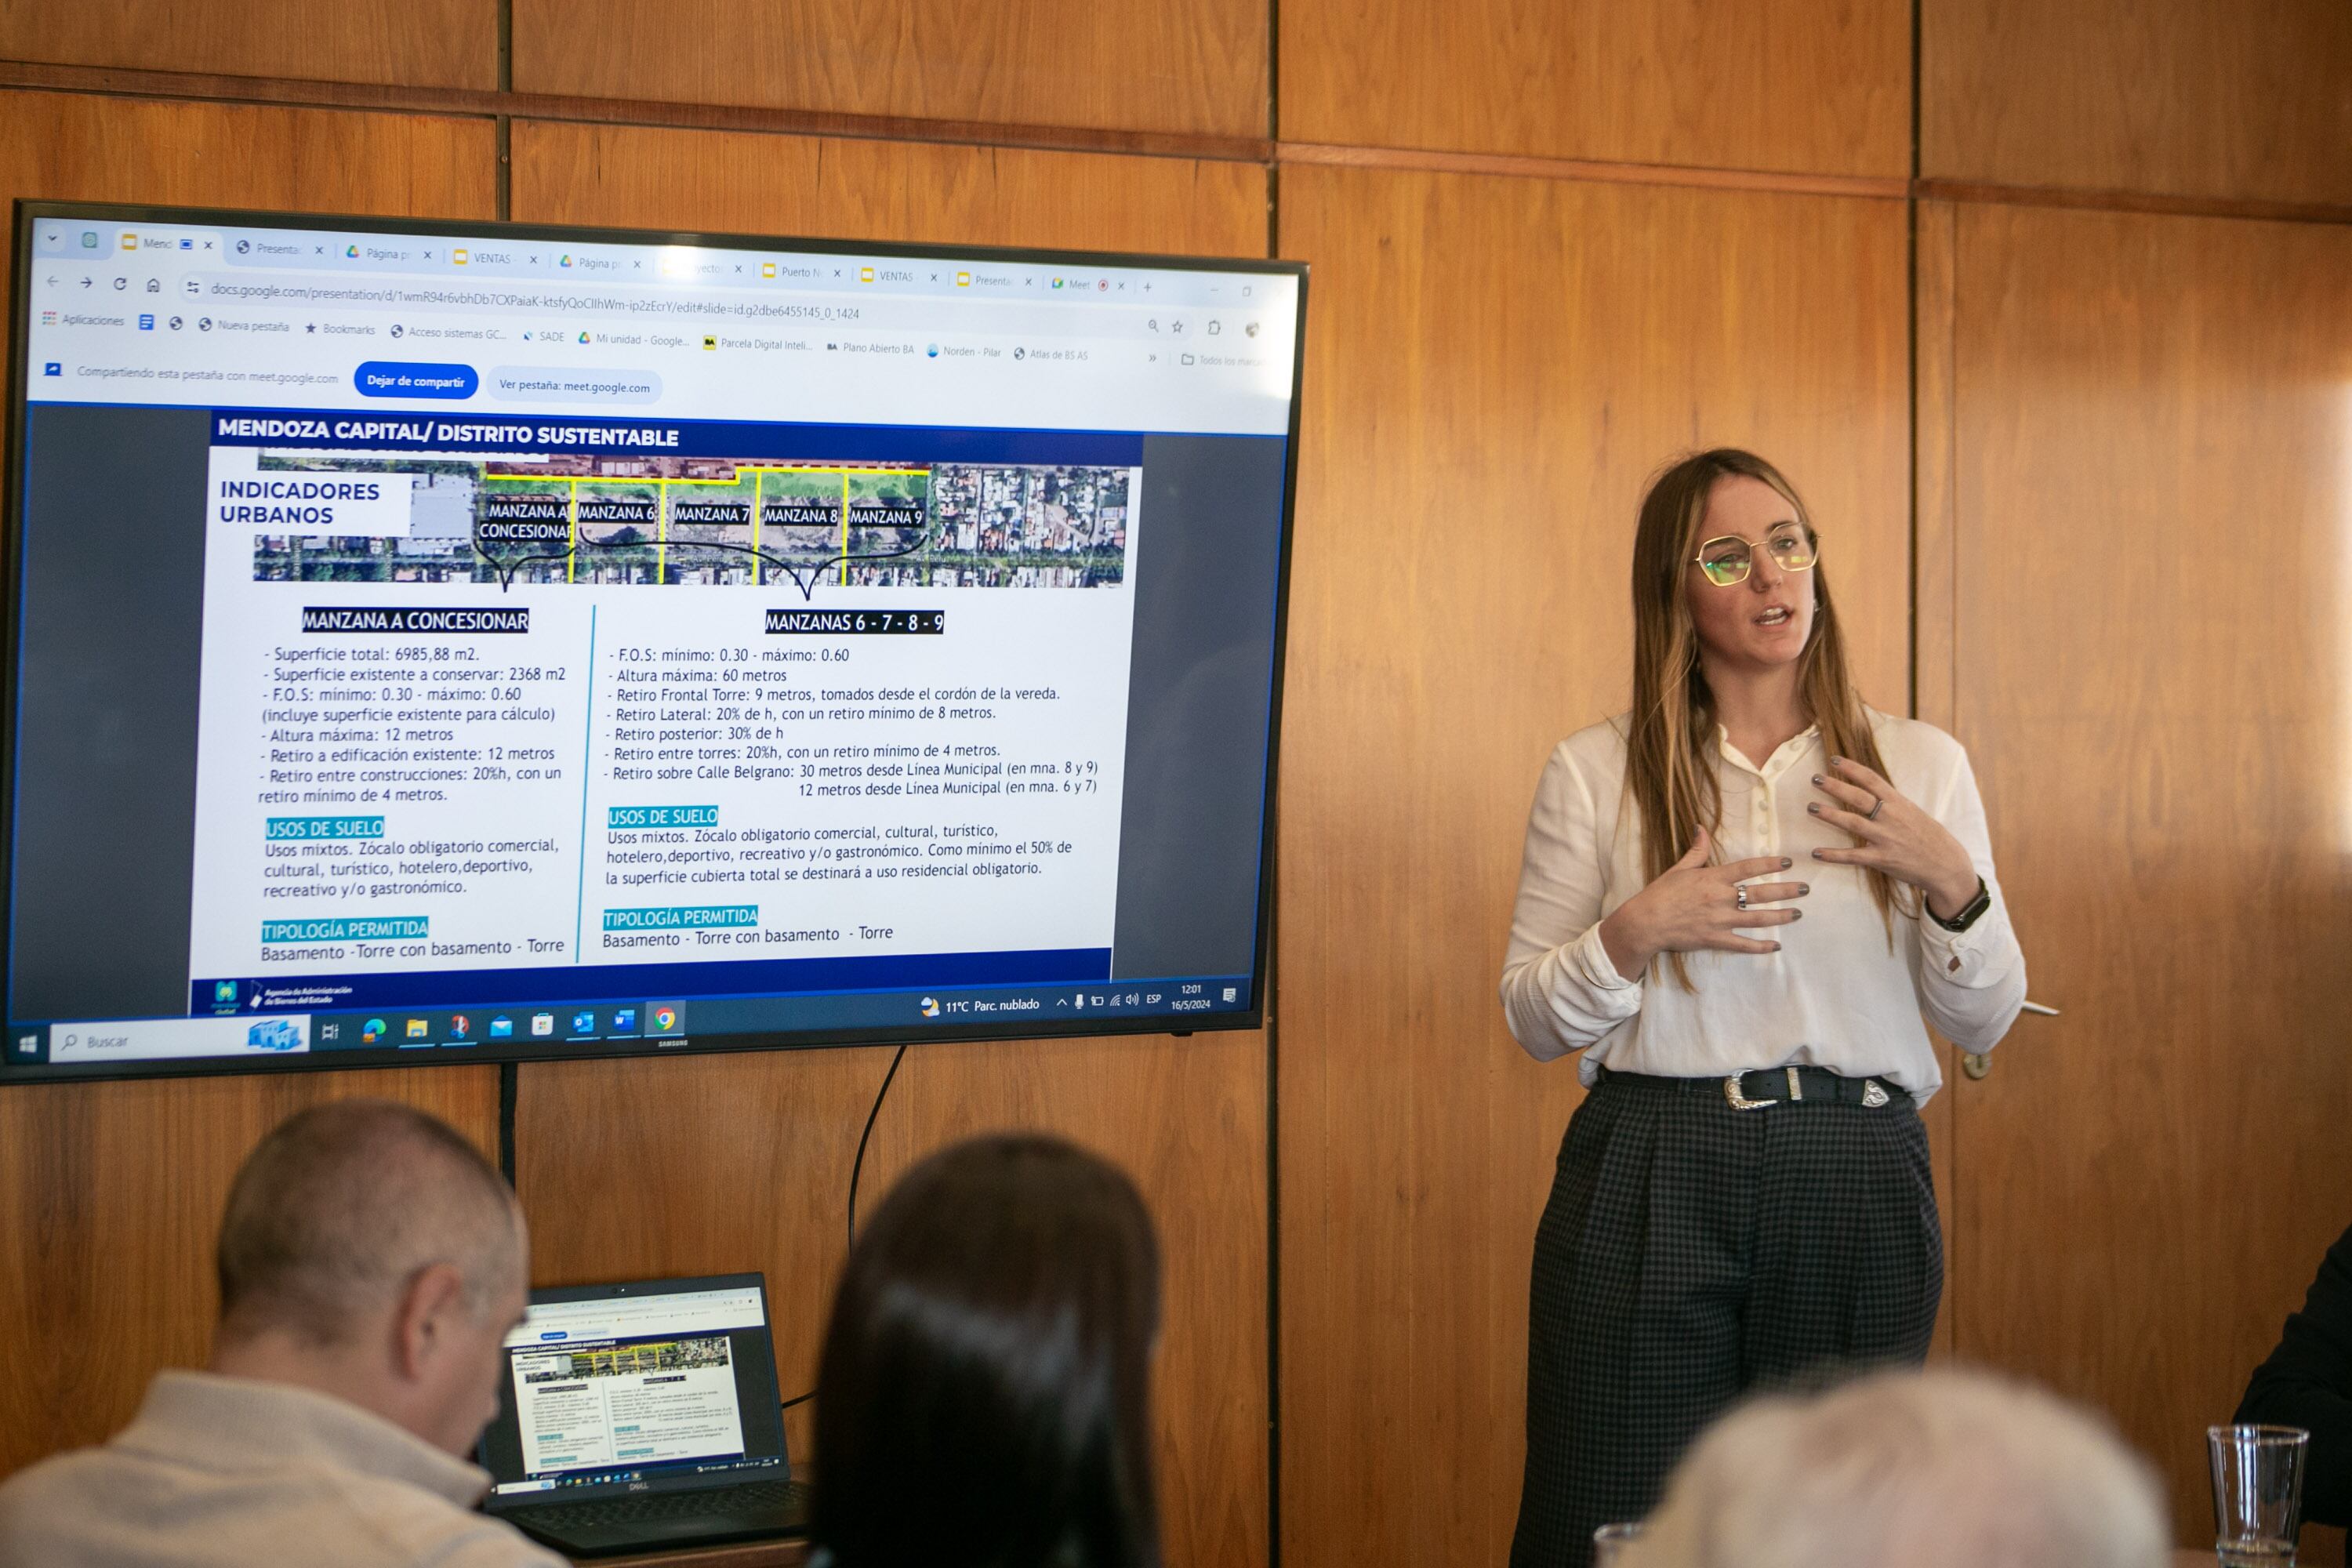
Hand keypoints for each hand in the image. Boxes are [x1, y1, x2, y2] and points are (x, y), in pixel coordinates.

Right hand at [1598, 827, 1806, 980]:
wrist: (1646, 922)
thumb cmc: (1660, 894)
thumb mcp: (1679, 869)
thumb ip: (1696, 851)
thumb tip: (1701, 828)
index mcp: (1713, 878)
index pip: (1748, 869)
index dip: (1770, 865)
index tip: (1788, 862)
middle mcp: (1721, 898)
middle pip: (1760, 894)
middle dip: (1786, 891)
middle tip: (1805, 889)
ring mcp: (1720, 920)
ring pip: (1758, 918)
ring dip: (1781, 916)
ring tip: (1798, 913)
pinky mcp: (1715, 939)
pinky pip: (1743, 944)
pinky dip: (1760, 946)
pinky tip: (1775, 946)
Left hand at [1807, 756, 1979, 918]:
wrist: (1946, 864)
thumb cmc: (1928, 836)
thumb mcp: (1912, 812)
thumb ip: (1890, 802)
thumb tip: (1868, 789)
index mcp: (1899, 803)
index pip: (1872, 780)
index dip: (1852, 768)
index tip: (1834, 760)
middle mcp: (1891, 817)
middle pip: (1858, 797)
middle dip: (1835, 787)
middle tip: (1814, 779)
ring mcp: (1885, 838)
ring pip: (1852, 823)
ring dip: (1829, 815)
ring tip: (1811, 807)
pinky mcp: (1881, 859)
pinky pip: (1853, 856)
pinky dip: (1833, 855)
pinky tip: (1816, 852)